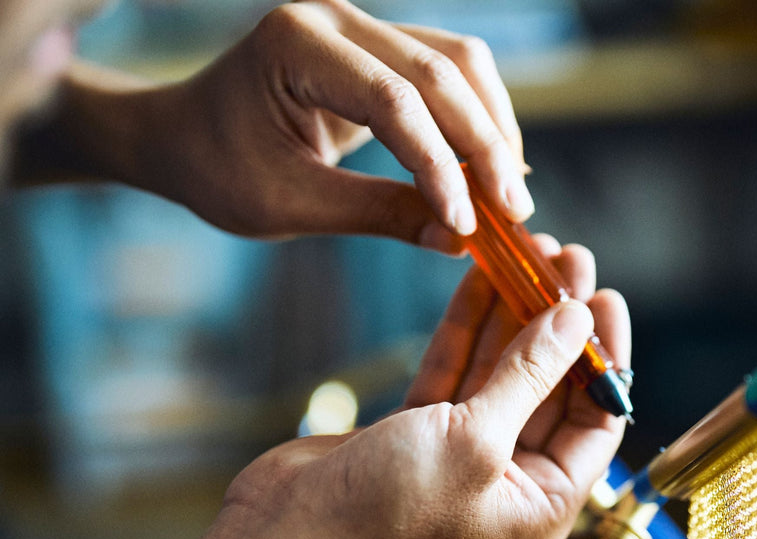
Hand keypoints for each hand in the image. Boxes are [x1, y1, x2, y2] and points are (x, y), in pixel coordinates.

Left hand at [30, 0, 531, 249]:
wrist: (183, 136)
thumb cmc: (218, 169)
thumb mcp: (289, 204)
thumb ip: (376, 215)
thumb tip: (459, 241)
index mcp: (296, 45)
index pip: (393, 101)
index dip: (440, 165)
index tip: (469, 224)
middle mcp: (335, 16)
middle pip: (441, 71)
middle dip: (485, 145)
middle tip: (514, 214)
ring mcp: (361, 25)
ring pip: (460, 62)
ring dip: (493, 127)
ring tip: (510, 194)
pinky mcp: (380, 45)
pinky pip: (449, 72)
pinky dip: (479, 119)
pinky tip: (494, 169)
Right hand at [219, 239, 628, 538]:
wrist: (284, 536)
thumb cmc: (386, 508)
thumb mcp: (475, 438)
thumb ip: (529, 375)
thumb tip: (577, 320)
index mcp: (541, 506)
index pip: (595, 423)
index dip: (605, 359)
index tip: (605, 297)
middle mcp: (511, 483)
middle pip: (552, 391)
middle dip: (560, 326)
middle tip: (571, 260)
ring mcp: (464, 456)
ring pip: (502, 374)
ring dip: (516, 315)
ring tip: (534, 254)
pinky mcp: (419, 433)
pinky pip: (457, 373)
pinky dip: (469, 328)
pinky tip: (482, 278)